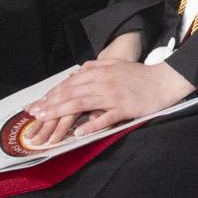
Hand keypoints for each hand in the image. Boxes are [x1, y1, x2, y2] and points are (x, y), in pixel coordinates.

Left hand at [15, 57, 192, 149]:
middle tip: (34, 114)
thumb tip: (79, 72)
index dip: (52, 94)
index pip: (70, 84)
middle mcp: (103, 82)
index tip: (38, 103)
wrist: (164, 81)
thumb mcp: (115, 65)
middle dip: (50, 103)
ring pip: (82, 103)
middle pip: (71, 93)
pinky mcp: (124, 108)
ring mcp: (113, 95)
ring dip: (61, 112)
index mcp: (100, 72)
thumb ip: (96, 67)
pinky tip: (78, 132)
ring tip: (45, 120)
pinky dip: (91, 125)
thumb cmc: (139, 75)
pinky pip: (105, 117)